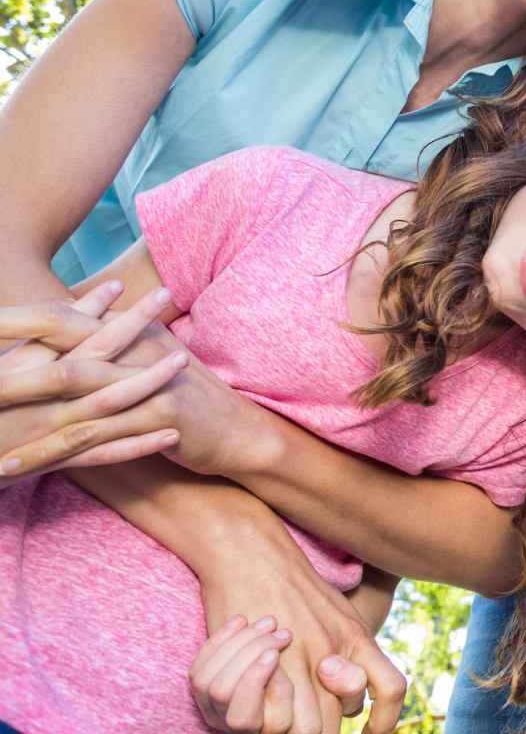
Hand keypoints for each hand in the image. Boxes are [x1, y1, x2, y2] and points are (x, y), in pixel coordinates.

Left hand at [3, 287, 288, 481]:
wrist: (241, 430)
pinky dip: (48, 456)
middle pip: (59, 355)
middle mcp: (136, 354)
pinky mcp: (157, 421)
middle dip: (7, 368)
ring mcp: (148, 387)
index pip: (61, 318)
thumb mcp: (149, 360)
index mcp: (129, 334)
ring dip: (18, 419)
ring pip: (70, 400)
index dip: (15, 320)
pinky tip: (13, 467)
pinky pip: (92, 441)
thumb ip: (111, 341)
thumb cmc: (187, 397)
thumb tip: (66, 324)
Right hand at [196, 530, 405, 733]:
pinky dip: (270, 722)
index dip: (386, 721)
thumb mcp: (337, 610)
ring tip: (285, 722)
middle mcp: (334, 650)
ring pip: (307, 724)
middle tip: (313, 725)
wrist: (253, 553)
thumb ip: (352, 650)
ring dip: (295, 730)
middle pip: (340, 717)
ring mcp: (300, 657)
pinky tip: (263, 717)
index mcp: (357, 637)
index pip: (389, 689)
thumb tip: (357, 686)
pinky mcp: (265, 661)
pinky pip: (273, 716)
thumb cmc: (295, 584)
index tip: (370, 733)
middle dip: (326, 731)